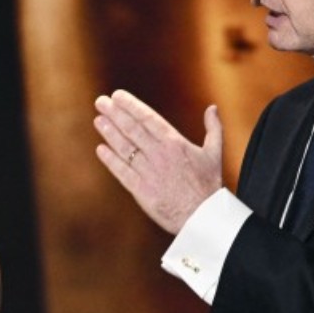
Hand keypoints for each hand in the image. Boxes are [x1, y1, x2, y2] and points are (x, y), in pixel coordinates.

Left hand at [93, 90, 224, 233]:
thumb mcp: (215, 153)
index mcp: (175, 143)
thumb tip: (212, 108)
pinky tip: (101, 149)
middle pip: (132, 130)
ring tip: (98, 120)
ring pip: (125, 149)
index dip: (131, 106)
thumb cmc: (208, 185)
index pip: (148, 119)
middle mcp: (159, 155)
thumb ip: (213, 128)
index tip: (117, 96)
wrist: (203, 217)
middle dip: (115, 114)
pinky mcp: (141, 191)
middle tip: (100, 101)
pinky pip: (122, 172)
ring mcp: (149, 172)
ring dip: (110, 133)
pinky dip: (111, 160)